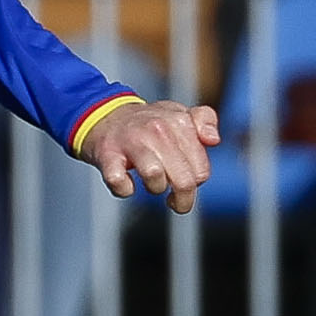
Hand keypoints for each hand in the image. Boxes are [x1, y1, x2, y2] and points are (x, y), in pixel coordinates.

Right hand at [80, 96, 222, 210]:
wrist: (102, 115)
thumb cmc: (146, 122)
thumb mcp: (178, 112)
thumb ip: (204, 120)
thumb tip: (213, 140)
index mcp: (179, 122)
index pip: (201, 170)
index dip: (196, 182)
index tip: (186, 180)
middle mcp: (157, 130)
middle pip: (183, 179)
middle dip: (182, 199)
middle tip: (175, 202)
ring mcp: (131, 142)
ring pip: (154, 176)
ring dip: (154, 188)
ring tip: (150, 184)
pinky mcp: (106, 154)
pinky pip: (118, 181)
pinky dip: (124, 189)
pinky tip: (126, 182)